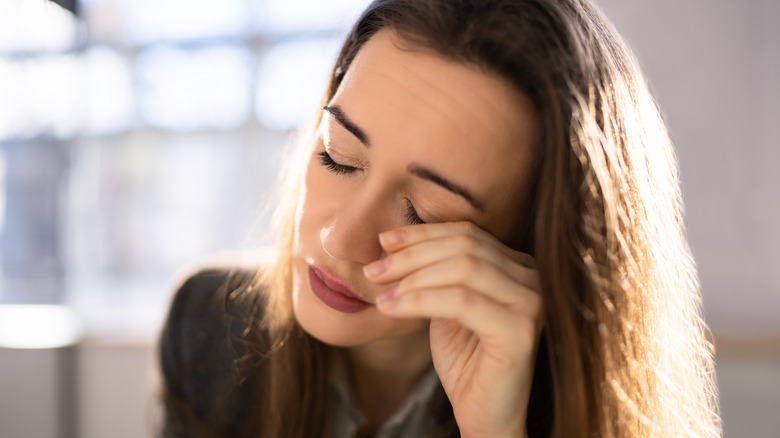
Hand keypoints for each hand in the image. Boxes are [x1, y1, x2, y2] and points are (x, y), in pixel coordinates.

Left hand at [363, 221, 543, 437]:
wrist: (485, 415)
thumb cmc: (465, 360)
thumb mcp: (445, 306)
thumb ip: (433, 273)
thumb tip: (391, 242)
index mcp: (519, 267)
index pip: (468, 234)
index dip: (423, 234)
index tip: (384, 240)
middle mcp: (533, 280)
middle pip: (465, 247)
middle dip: (413, 254)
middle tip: (375, 270)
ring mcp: (532, 304)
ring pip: (463, 269)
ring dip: (413, 277)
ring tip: (381, 292)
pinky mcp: (519, 331)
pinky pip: (461, 301)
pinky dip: (420, 299)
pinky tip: (392, 307)